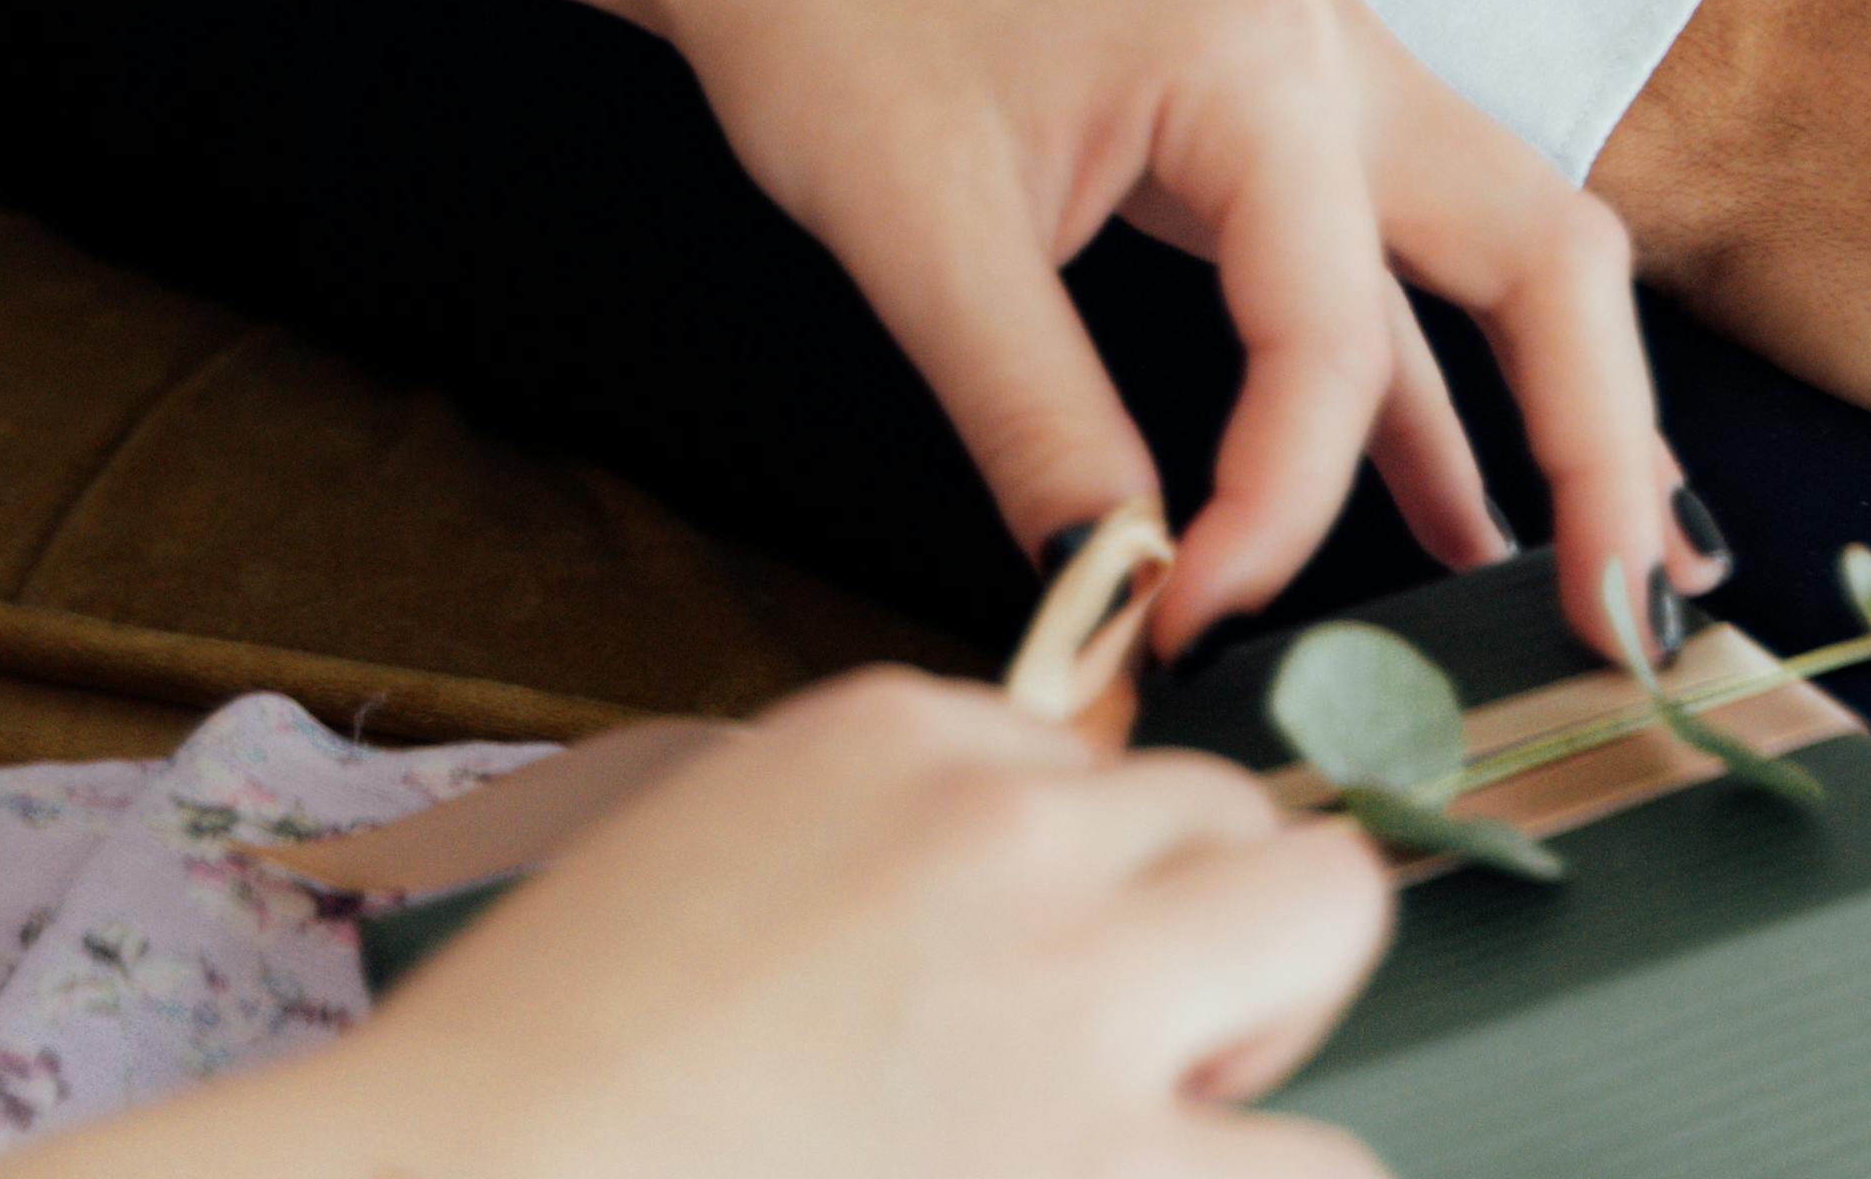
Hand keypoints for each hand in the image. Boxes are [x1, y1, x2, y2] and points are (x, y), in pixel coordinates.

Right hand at [317, 673, 1394, 1178]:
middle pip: (1244, 812)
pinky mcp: (1116, 1169)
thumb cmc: (544, 1093)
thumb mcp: (708, 870)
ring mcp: (1078, 992)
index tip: (1032, 977)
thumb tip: (994, 910)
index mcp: (892, 736)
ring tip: (1165, 1142)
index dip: (1081, 891)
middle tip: (1151, 1053)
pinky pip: (1322, 1169)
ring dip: (1261, 1043)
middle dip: (1225, 925)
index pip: (1089, 763)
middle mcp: (1006, 827)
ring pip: (1325, 926)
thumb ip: (880, 858)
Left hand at [644, 0, 1701, 658]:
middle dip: (1600, 441)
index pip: (1336, 343)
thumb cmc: (838, 13)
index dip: (1285, 509)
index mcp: (1260, 64)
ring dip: (1552, 412)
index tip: (1191, 616)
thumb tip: (1119, 612)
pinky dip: (1434, 387)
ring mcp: (1309, 81)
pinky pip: (1384, 268)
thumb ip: (1041, 434)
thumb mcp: (925, 242)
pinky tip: (1460, 513)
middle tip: (1626, 628)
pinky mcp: (1259, 124)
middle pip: (1542, 255)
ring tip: (1598, 595)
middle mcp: (1328, 53)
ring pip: (1492, 252)